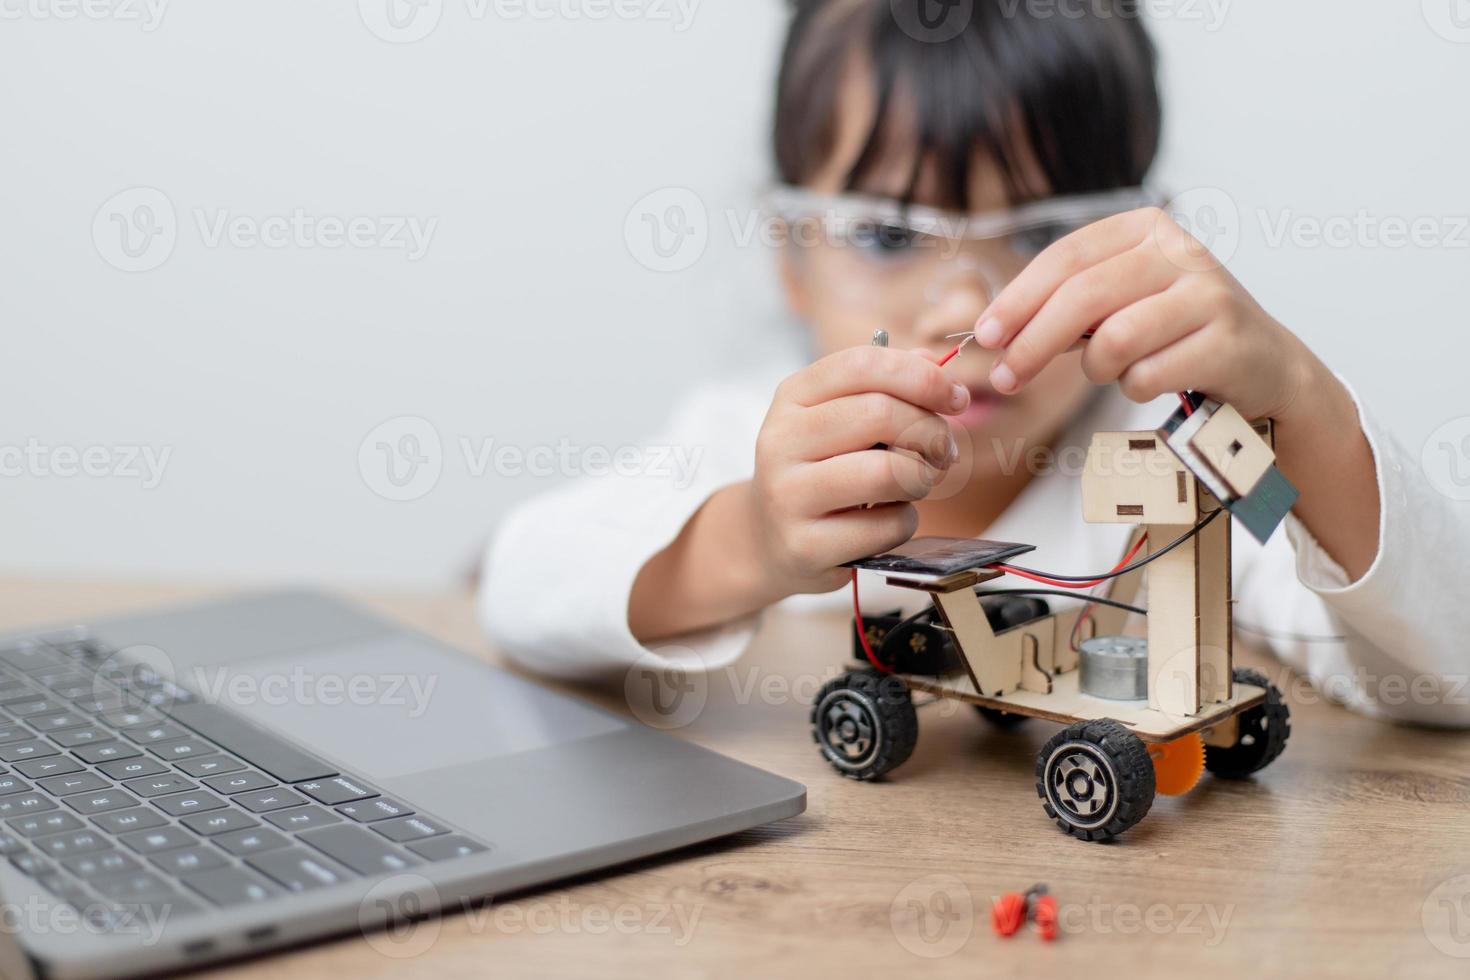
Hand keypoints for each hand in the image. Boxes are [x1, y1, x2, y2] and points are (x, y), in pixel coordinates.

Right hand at [749, 346, 969, 595]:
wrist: (767, 539)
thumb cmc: (820, 471)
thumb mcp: (839, 419)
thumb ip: (885, 387)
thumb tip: (932, 360)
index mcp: (793, 398)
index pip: (863, 365)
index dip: (922, 377)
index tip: (956, 399)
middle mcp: (781, 441)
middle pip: (881, 414)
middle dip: (932, 432)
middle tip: (943, 451)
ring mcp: (788, 496)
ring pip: (888, 471)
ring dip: (922, 478)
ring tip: (915, 484)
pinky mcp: (805, 546)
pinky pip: (886, 526)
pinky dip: (904, 523)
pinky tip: (887, 522)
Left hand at [973, 207, 1316, 423]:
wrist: (1262, 365)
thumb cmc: (1173, 332)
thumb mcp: (1121, 301)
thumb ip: (1066, 305)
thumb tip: (995, 331)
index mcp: (1146, 227)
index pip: (1065, 257)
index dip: (1018, 298)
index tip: (985, 335)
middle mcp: (1181, 250)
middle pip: (1083, 297)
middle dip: (1032, 344)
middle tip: (1004, 377)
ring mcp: (1209, 294)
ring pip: (1114, 340)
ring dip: (1096, 370)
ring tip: (1110, 372)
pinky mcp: (1229, 341)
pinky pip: (1148, 376)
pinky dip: (1135, 389)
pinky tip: (1152, 381)